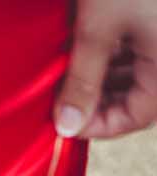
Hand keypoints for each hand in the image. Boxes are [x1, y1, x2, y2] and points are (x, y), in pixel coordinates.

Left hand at [56, 0, 156, 138]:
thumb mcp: (98, 29)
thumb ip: (83, 80)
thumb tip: (67, 126)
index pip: (137, 116)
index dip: (97, 127)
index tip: (62, 124)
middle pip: (135, 95)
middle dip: (94, 100)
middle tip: (58, 98)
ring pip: (132, 72)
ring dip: (98, 77)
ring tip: (65, 72)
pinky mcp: (150, 18)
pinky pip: (133, 47)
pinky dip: (106, 53)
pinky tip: (79, 47)